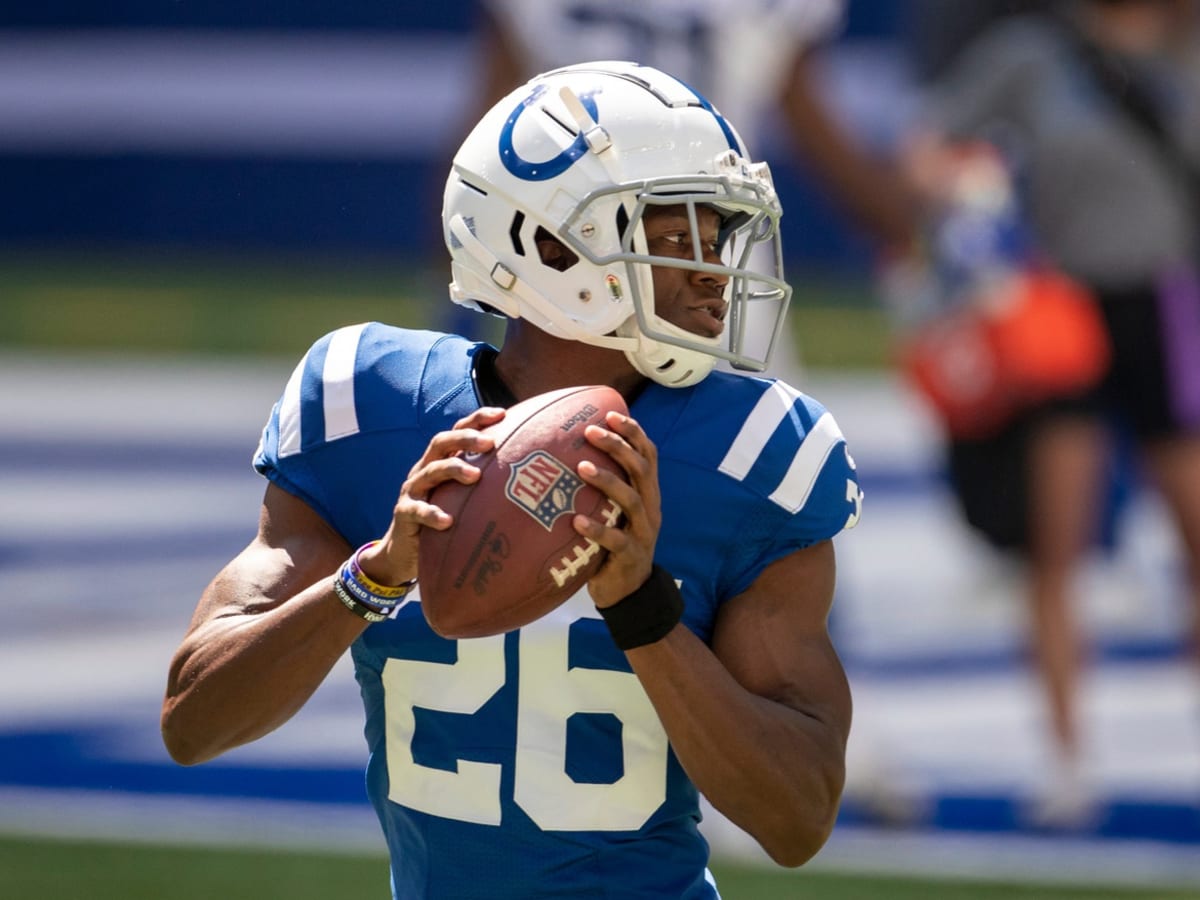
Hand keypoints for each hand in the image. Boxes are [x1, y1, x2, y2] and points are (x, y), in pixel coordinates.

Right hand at [357, 407, 505, 585]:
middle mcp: (425, 469)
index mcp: (441, 461)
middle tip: (489, 443)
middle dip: (465, 438)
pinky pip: (417, 511)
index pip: (457, 431)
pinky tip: (448, 521)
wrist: (405, 550)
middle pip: (441, 442)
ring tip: (475, 476)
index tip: (502, 414)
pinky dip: (432, 514)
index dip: (477, 419)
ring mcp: (413, 490)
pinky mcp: (404, 514)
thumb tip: (531, 481)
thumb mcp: (462, 498)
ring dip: (453, 469)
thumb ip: (485, 485)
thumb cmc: (444, 519)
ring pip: (430, 471)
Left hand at [572, 410, 661, 608]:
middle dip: (619, 447)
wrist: (629, 592)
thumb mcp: (613, 511)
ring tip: (581, 467)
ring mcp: (643, 533)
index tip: (611, 413)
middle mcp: (650, 508)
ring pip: (632, 501)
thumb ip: (602, 487)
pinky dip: (596, 530)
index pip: (648, 455)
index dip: (633, 433)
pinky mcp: (631, 557)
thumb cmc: (612, 544)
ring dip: (608, 481)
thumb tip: (565, 453)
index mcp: (647, 494)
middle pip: (642, 470)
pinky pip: (616, 541)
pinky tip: (576, 521)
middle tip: (591, 431)